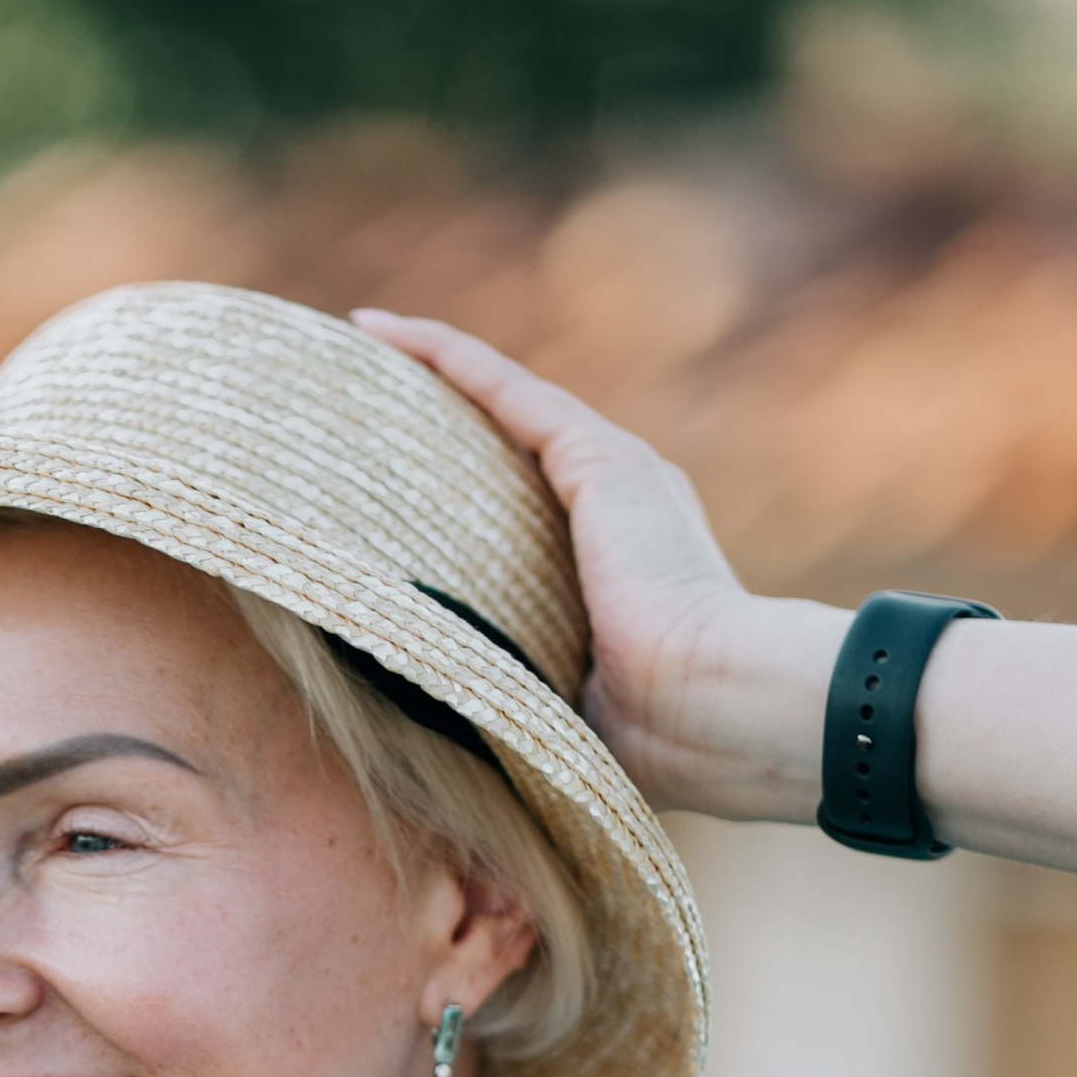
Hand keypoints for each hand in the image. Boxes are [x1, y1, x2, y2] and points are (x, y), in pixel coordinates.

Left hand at [353, 311, 835, 825]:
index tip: (406, 478)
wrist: (711, 709)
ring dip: (432, 366)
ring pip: (504, 401)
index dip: (471, 485)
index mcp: (623, 564)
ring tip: (365, 339)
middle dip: (445, 417)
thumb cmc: (646, 742)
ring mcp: (615, 472)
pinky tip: (383, 333)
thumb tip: (432, 716)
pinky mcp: (597, 458)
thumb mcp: (557, 705)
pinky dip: (444, 357)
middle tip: (369, 400)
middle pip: (513, 445)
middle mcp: (625, 502)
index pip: (530, 508)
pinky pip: (502, 388)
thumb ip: (512, 688)